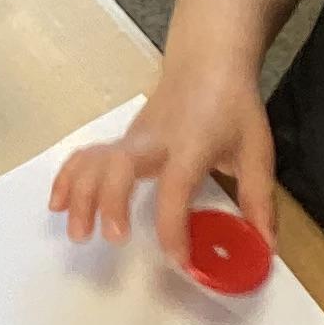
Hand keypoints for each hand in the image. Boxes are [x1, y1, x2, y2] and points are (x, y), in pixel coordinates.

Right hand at [49, 60, 277, 272]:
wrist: (207, 62)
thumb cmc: (233, 106)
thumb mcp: (256, 150)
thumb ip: (258, 201)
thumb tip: (265, 248)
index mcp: (191, 146)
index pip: (175, 188)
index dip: (174, 228)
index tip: (179, 262)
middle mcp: (154, 142)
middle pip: (118, 167)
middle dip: (110, 203)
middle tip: (114, 239)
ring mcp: (132, 139)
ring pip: (94, 162)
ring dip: (81, 196)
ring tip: (78, 234)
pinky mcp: (122, 141)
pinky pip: (87, 157)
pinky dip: (68, 179)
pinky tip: (58, 205)